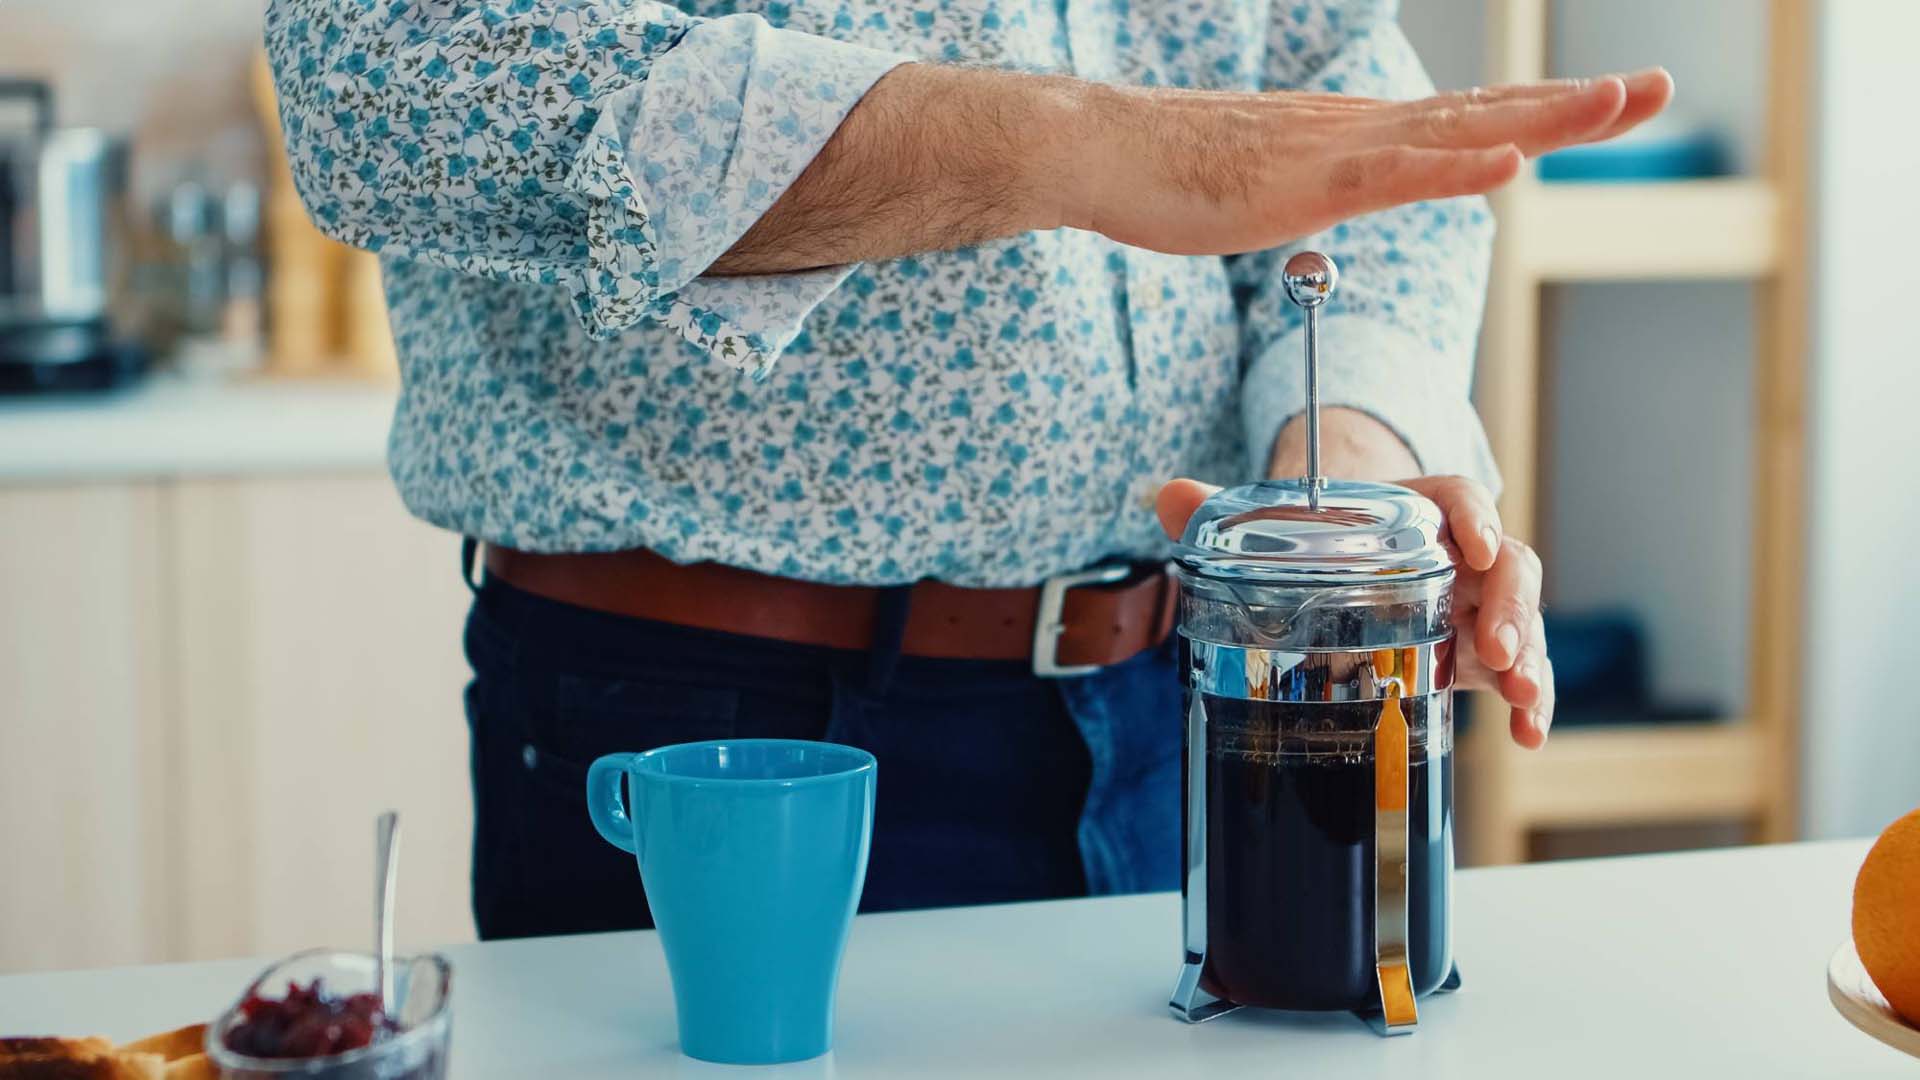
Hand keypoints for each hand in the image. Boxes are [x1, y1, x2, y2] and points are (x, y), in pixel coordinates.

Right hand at [716, 65, 1670, 274]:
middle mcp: (1364, 129)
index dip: (1544, 110)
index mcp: (1360, 135)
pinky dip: (1457, 167)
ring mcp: (1338, 149)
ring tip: (1617, 106)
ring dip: (1542, 120)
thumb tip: (1335, 202)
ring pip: (1459, 132)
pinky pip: (1395, 176)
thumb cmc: (1175, 174)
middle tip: (1656, 88)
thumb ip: (1317, 192)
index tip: (1613, 101)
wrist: (1105, 150)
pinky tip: (1508, 162)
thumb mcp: (1269, 189)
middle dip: (1577, 104)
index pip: (1470, 120)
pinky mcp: (1305, 180)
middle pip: (1487, 113)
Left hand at [1155, 475, 1554, 748]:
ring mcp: (1473, 605)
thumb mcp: (1278, 521)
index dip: (1474, 517)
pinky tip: (1525, 736)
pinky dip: (1526, 703)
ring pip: (1520, 622)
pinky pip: (1515, 673)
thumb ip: (1222, 510)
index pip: (1458, 499)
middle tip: (1494, 649)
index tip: (1477, 543)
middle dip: (1510, 607)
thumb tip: (1167, 495)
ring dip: (1531, 660)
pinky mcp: (1475, 651)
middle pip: (1507, 566)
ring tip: (1524, 699)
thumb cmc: (1319, 533)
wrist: (1342, 552)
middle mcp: (1459, 554)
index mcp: (1416, 509)